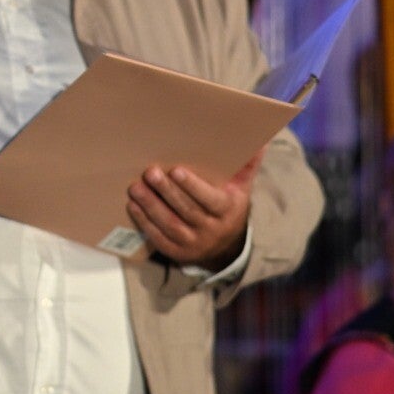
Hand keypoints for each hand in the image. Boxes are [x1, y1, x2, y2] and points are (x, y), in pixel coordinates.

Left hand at [127, 151, 259, 269]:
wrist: (227, 247)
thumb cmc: (230, 207)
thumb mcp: (241, 188)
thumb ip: (247, 165)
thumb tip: (260, 141)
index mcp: (227, 211)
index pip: (209, 199)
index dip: (192, 186)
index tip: (176, 170)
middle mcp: (211, 230)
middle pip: (186, 210)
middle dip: (166, 191)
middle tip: (149, 172)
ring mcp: (193, 244)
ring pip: (170, 225)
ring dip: (150, 206)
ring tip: (135, 187)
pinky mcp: (177, 253)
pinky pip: (159, 239)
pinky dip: (145, 222)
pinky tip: (133, 206)